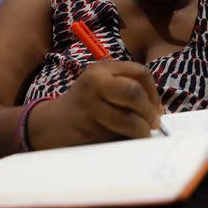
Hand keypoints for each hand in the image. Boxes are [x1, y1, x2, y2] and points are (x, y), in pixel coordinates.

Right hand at [29, 60, 162, 149]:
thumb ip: (127, 89)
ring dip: (141, 130)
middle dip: (149, 111)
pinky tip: (126, 140)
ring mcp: (89, 104)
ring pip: (128, 117)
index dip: (154, 93)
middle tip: (153, 124)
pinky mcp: (87, 126)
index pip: (140, 73)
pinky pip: (117, 134)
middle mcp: (95, 81)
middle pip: (134, 92)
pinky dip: (128, 139)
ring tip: (142, 135)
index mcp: (103, 68)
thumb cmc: (84, 106)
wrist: (49, 125)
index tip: (157, 109)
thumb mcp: (102, 86)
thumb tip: (158, 110)